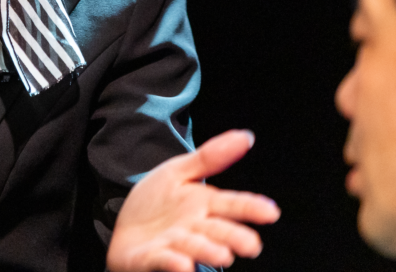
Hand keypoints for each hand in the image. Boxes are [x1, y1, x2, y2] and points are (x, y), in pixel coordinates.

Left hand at [106, 130, 279, 271]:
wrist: (125, 227)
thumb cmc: (158, 203)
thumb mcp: (178, 172)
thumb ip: (210, 157)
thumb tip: (246, 136)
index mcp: (204, 205)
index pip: (231, 205)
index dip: (251, 208)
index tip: (271, 212)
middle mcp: (194, 228)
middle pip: (217, 231)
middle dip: (234, 237)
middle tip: (251, 245)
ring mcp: (174, 245)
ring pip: (193, 247)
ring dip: (207, 250)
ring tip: (222, 255)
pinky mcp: (152, 258)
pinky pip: (164, 260)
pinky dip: (173, 262)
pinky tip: (182, 263)